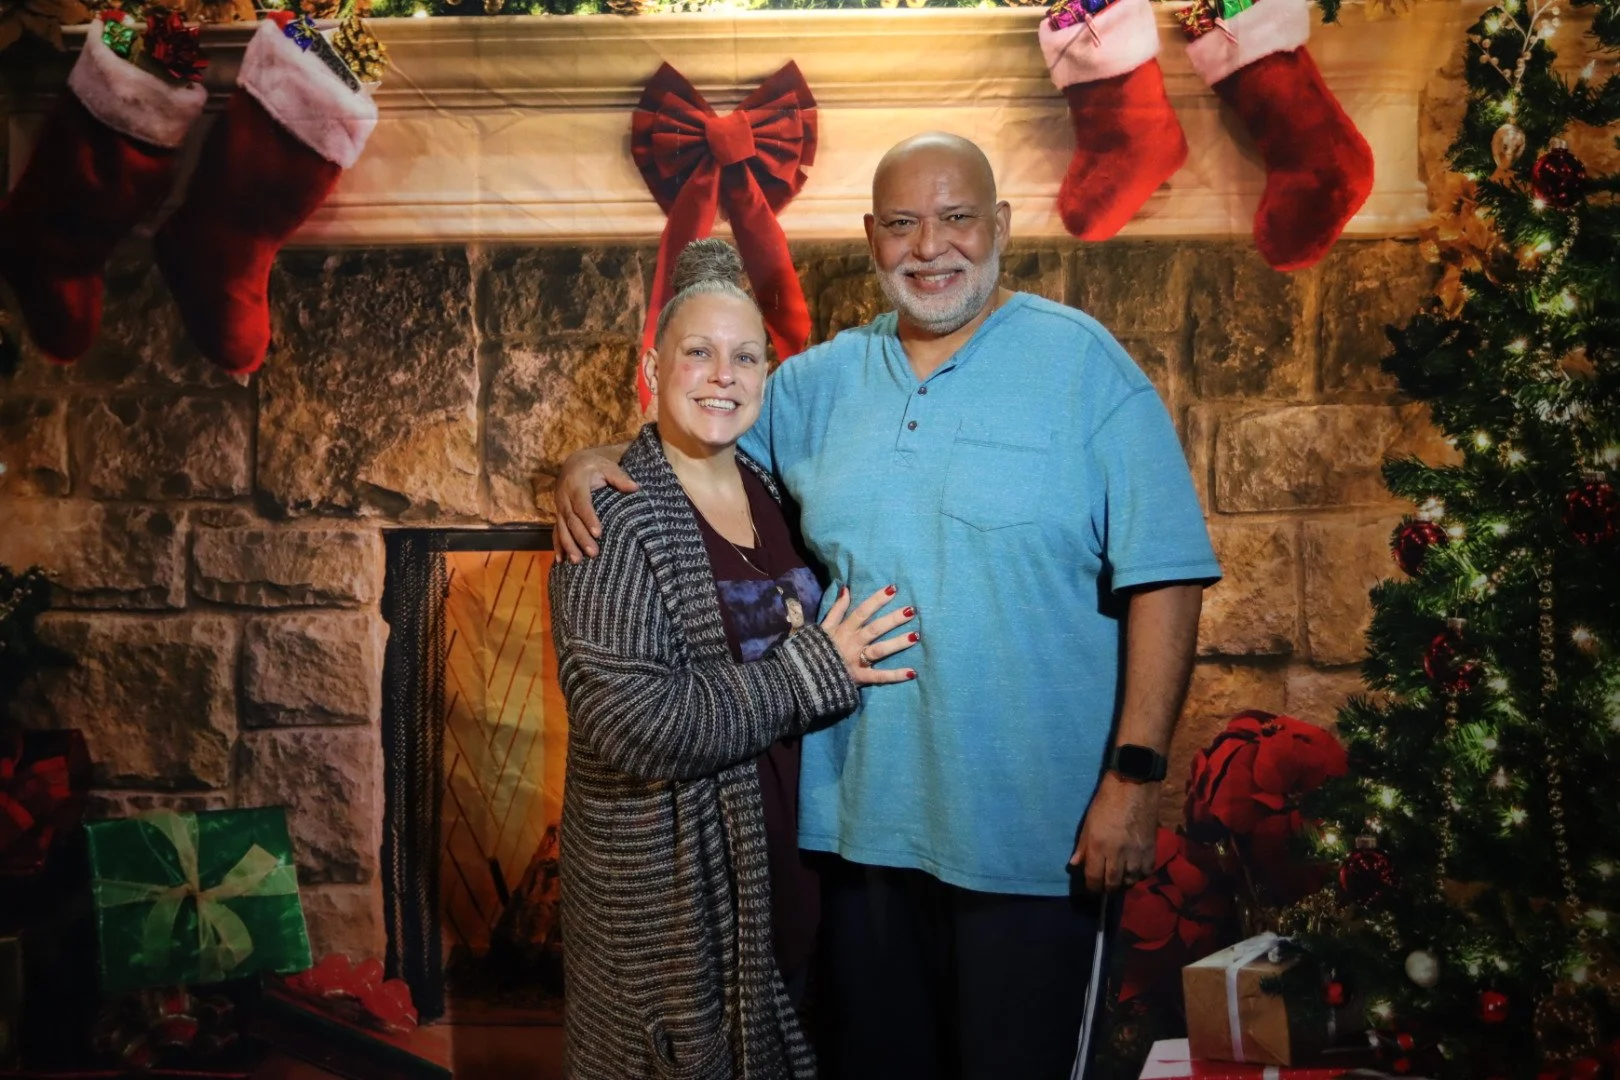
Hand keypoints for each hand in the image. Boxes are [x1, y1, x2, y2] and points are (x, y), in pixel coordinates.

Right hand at [551, 443, 635, 562]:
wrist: (573, 463)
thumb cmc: (594, 466)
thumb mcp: (607, 466)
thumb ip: (619, 477)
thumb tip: (635, 488)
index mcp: (576, 484)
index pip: (582, 503)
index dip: (589, 518)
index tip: (598, 533)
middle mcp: (564, 497)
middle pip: (572, 520)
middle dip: (581, 537)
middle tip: (594, 553)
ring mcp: (560, 507)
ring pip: (562, 528)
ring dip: (569, 545)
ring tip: (577, 561)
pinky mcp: (558, 514)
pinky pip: (556, 531)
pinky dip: (557, 545)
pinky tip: (560, 560)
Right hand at [818, 585, 917, 684]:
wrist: (806, 674)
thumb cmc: (816, 648)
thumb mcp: (824, 626)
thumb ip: (837, 609)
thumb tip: (846, 588)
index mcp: (844, 630)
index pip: (862, 612)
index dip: (876, 600)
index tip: (893, 589)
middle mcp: (853, 643)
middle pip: (875, 629)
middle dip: (893, 619)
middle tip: (912, 610)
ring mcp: (857, 660)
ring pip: (880, 650)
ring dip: (898, 643)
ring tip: (915, 636)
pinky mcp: (860, 677)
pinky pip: (879, 677)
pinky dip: (895, 676)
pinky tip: (912, 673)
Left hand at [1068, 773, 1158, 892]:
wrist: (1134, 786)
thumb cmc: (1106, 801)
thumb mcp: (1088, 823)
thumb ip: (1083, 846)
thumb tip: (1074, 865)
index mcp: (1099, 847)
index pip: (1094, 878)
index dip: (1092, 887)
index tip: (1091, 888)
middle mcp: (1118, 854)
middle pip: (1112, 884)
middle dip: (1106, 888)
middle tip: (1104, 887)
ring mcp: (1136, 853)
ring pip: (1130, 881)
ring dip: (1123, 883)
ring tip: (1119, 880)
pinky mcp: (1151, 850)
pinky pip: (1145, 872)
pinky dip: (1139, 875)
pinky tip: (1134, 871)